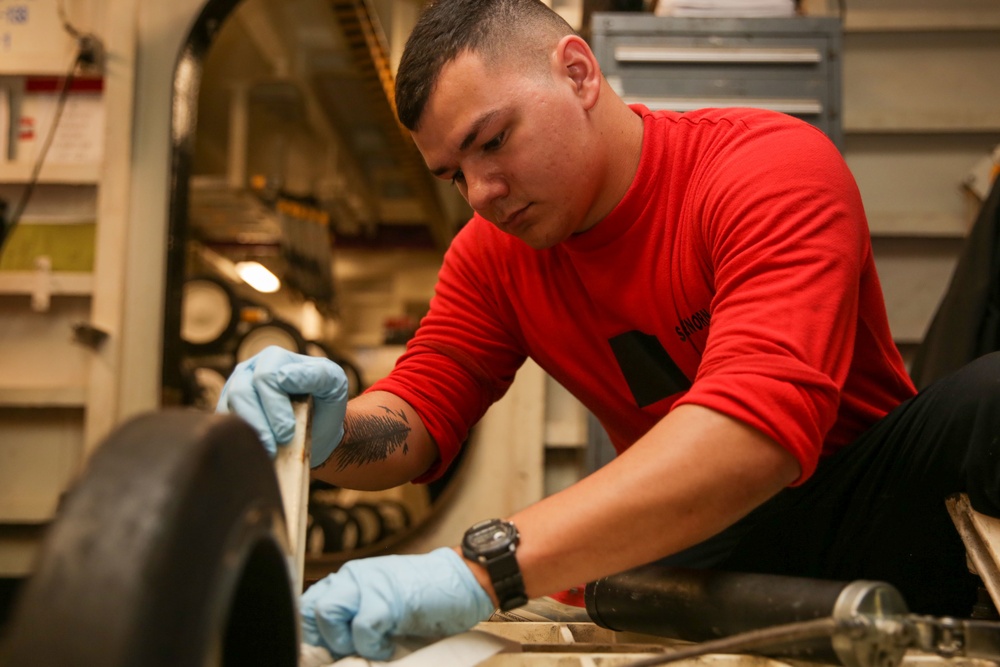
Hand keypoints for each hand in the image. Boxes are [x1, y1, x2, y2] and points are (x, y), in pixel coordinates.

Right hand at [216, 346, 347, 466]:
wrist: (317, 433)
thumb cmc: (327, 406)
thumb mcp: (334, 385)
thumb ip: (318, 374)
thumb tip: (283, 376)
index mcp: (275, 358)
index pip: (266, 376)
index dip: (276, 407)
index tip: (289, 430)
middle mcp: (250, 369)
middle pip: (242, 392)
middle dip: (262, 422)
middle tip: (279, 443)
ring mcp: (234, 389)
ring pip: (229, 407)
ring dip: (251, 431)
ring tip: (269, 450)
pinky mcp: (226, 410)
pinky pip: (221, 423)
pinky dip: (238, 437)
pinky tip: (257, 449)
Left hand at [300, 547, 495, 659]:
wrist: (461, 580)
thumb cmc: (425, 596)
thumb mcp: (381, 603)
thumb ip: (354, 617)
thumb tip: (332, 650)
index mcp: (349, 579)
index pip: (307, 603)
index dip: (312, 632)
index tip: (326, 649)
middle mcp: (354, 577)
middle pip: (311, 608)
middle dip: (324, 636)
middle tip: (348, 648)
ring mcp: (369, 584)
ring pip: (328, 612)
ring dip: (343, 638)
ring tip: (366, 644)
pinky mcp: (387, 597)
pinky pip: (362, 628)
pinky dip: (372, 646)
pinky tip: (386, 646)